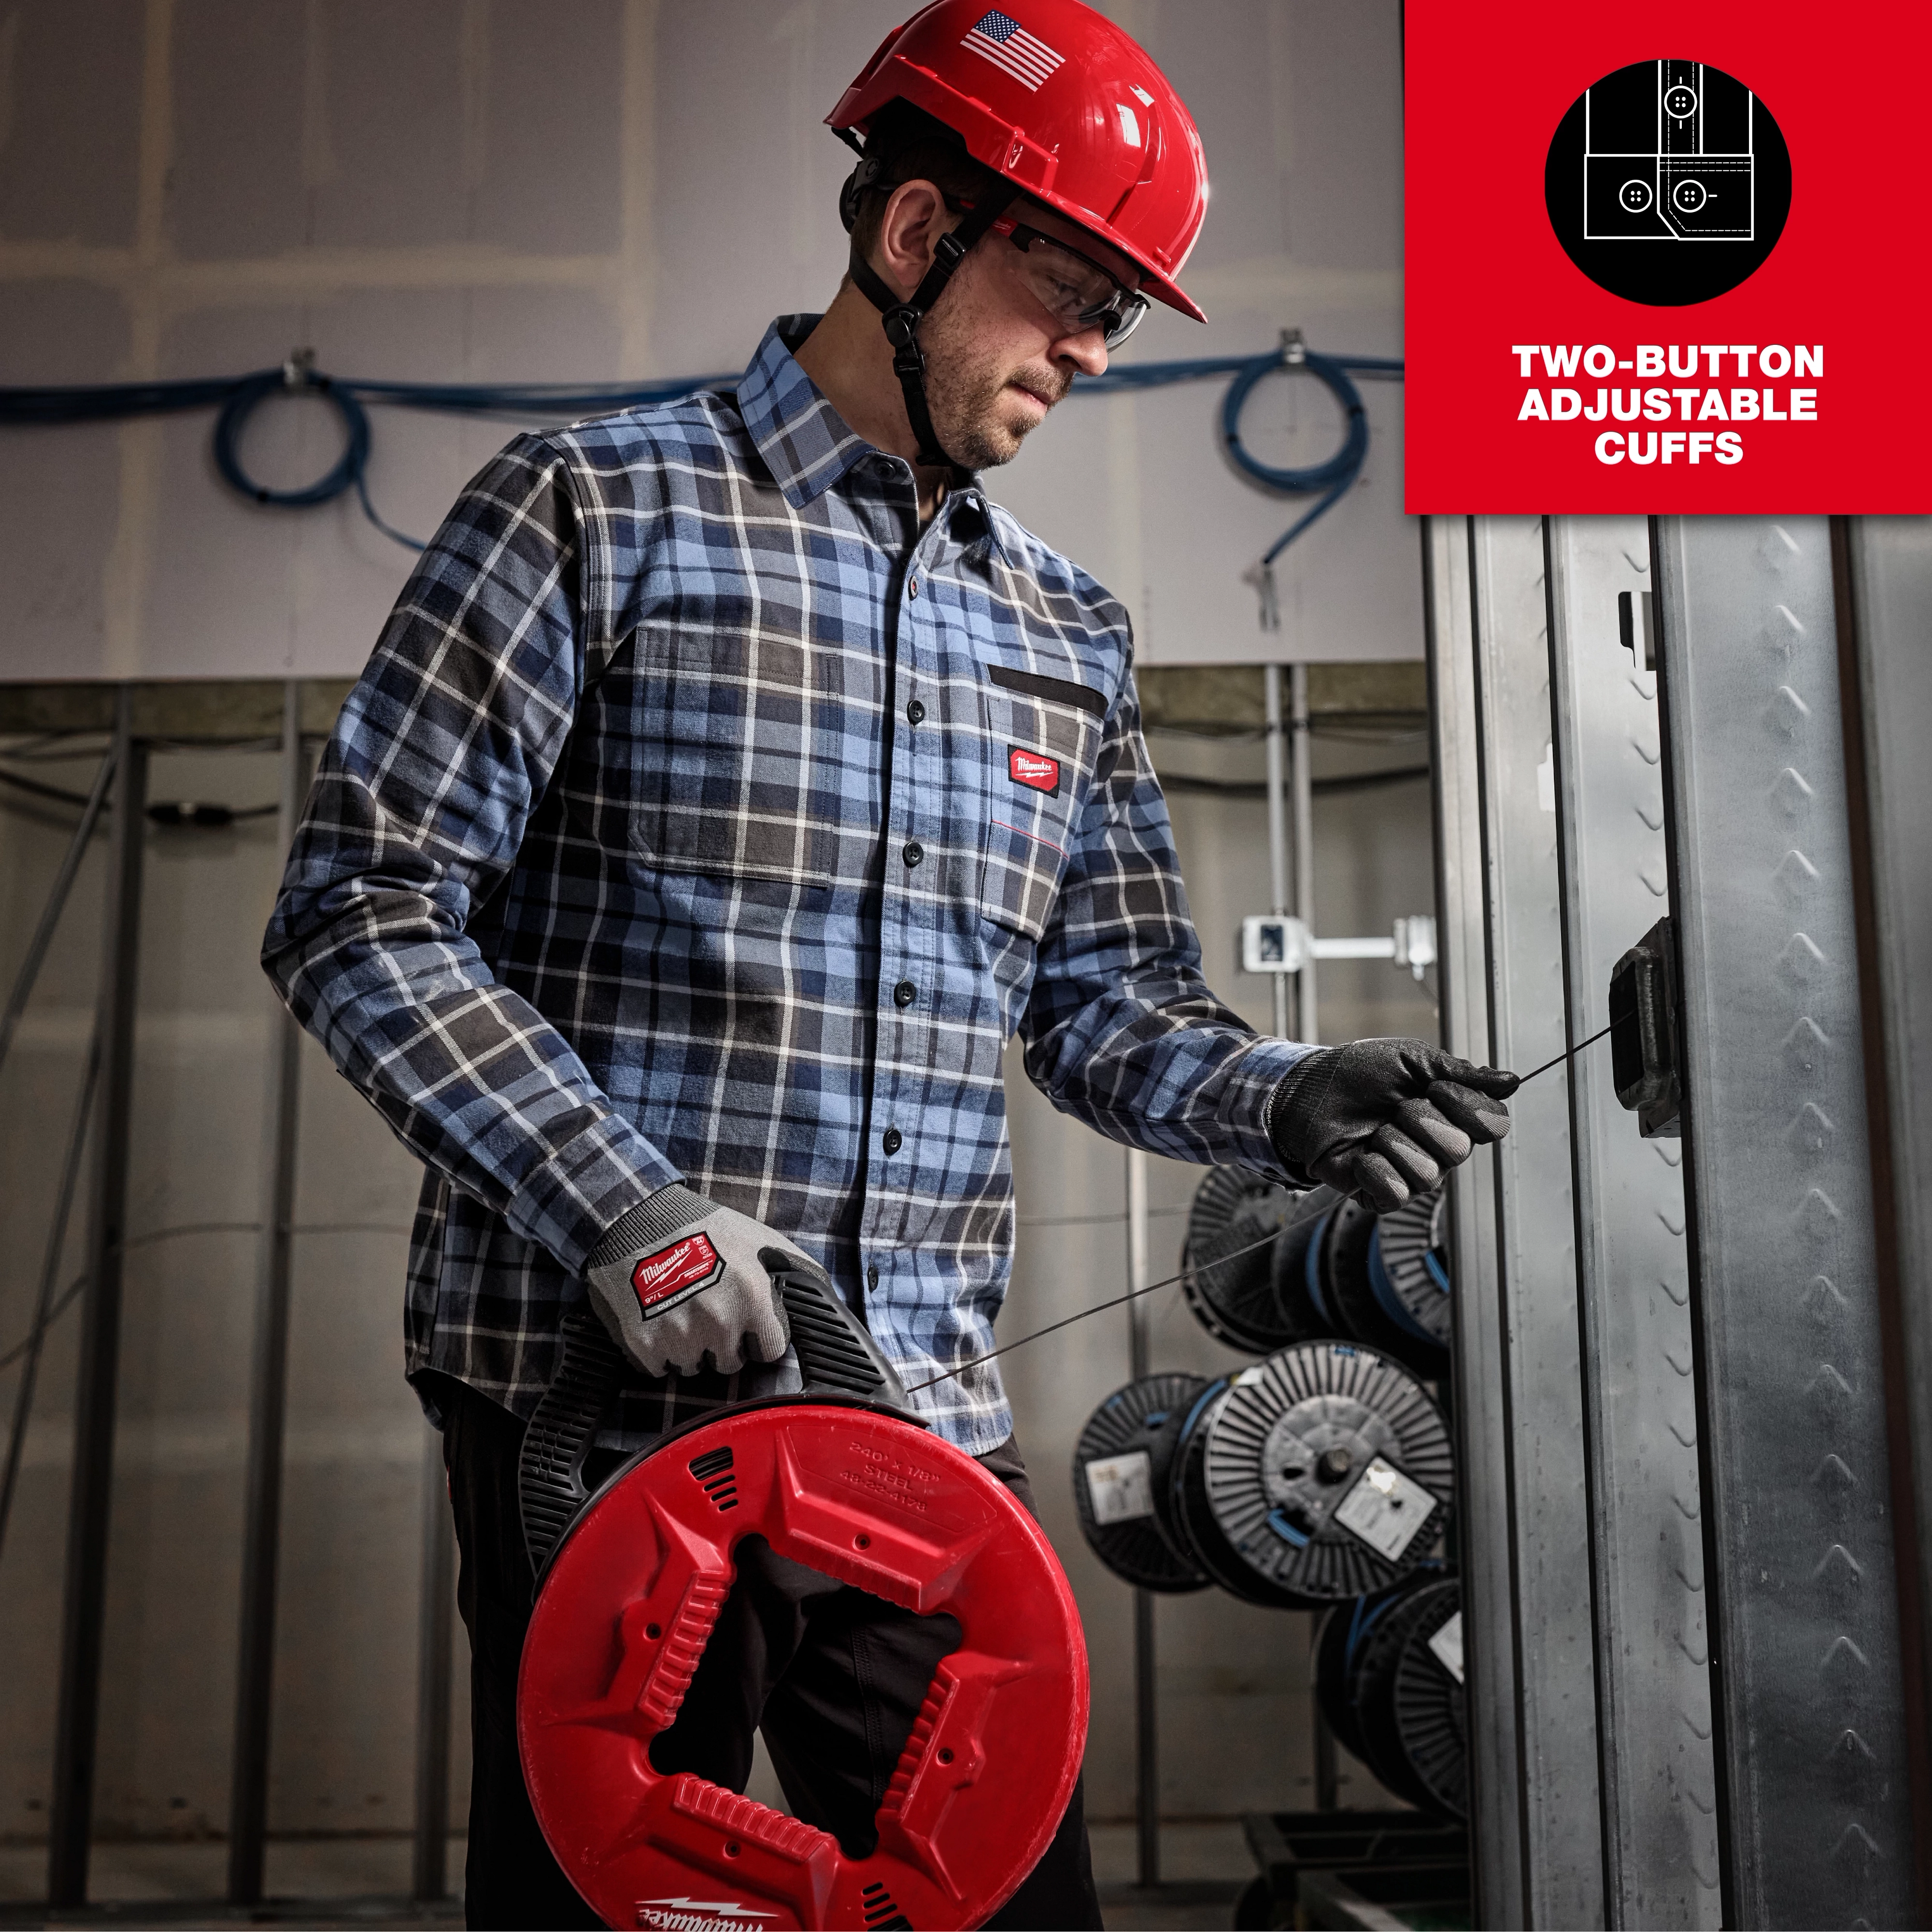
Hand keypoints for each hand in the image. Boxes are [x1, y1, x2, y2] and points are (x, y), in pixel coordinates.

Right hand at [584, 1184, 819, 1376]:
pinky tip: (658, 1318)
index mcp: (753, 1298)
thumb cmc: (704, 1228)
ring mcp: (680, 1337)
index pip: (772, 1350)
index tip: (749, 1322)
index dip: (761, 1337)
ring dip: (691, 1348)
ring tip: (682, 1309)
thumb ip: (795, 1272)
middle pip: (731, 1362)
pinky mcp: (645, 1346)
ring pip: (696, 1367)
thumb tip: (821, 1299)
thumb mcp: (762, 1240)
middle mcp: (719, 1322)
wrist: (637, 1219)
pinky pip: (662, 1368)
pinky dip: (660, 1350)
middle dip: (724, 1342)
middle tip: (709, 1309)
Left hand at [1269, 1038, 1519, 1212]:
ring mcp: (1412, 1173)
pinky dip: (1374, 1169)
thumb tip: (1511, 1081)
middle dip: (1420, 1121)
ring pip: (1427, 1174)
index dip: (1467, 1108)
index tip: (1435, 1088)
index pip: (1493, 1125)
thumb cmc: (1359, 1074)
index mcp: (1453, 1116)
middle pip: (1459, 1150)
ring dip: (1392, 1143)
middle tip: (1395, 1108)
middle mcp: (1439, 1149)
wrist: (1309, 1090)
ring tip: (1374, 1131)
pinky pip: (1396, 1193)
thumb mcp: (1412, 1060)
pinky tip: (1361, 1155)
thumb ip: (1461, 1073)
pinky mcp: (1382, 1193)